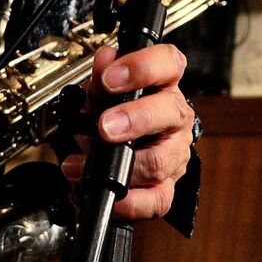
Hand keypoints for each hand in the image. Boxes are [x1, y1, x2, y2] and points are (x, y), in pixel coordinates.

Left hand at [60, 44, 194, 220]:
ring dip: (120, 164)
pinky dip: (129, 201)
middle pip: (169, 113)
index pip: (168, 64)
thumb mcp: (105, 91)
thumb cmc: (118, 113)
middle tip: (104, 126)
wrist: (122, 147)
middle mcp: (175, 118)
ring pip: (160, 161)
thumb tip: (104, 59)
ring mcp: (174, 154)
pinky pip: (156, 200)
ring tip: (85, 163)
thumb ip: (102, 77)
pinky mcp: (167, 187)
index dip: (143, 67)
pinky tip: (109, 194)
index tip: (111, 77)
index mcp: (164, 85)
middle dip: (134, 119)